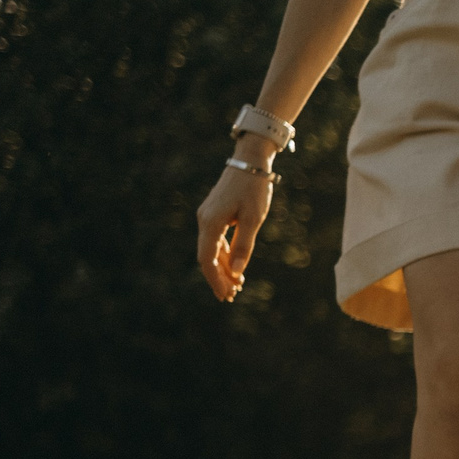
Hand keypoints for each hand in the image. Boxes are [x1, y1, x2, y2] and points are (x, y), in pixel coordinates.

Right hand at [196, 149, 276, 301]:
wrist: (250, 162)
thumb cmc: (254, 189)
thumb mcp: (254, 219)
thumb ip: (244, 245)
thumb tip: (237, 271)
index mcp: (211, 223)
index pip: (207, 259)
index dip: (216, 279)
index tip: (226, 295)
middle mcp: (205, 221)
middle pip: (207, 257)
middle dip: (218, 277)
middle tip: (232, 296)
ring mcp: (208, 217)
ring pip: (212, 249)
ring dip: (222, 268)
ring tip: (236, 285)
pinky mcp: (215, 214)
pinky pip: (217, 240)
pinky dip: (225, 255)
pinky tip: (234, 267)